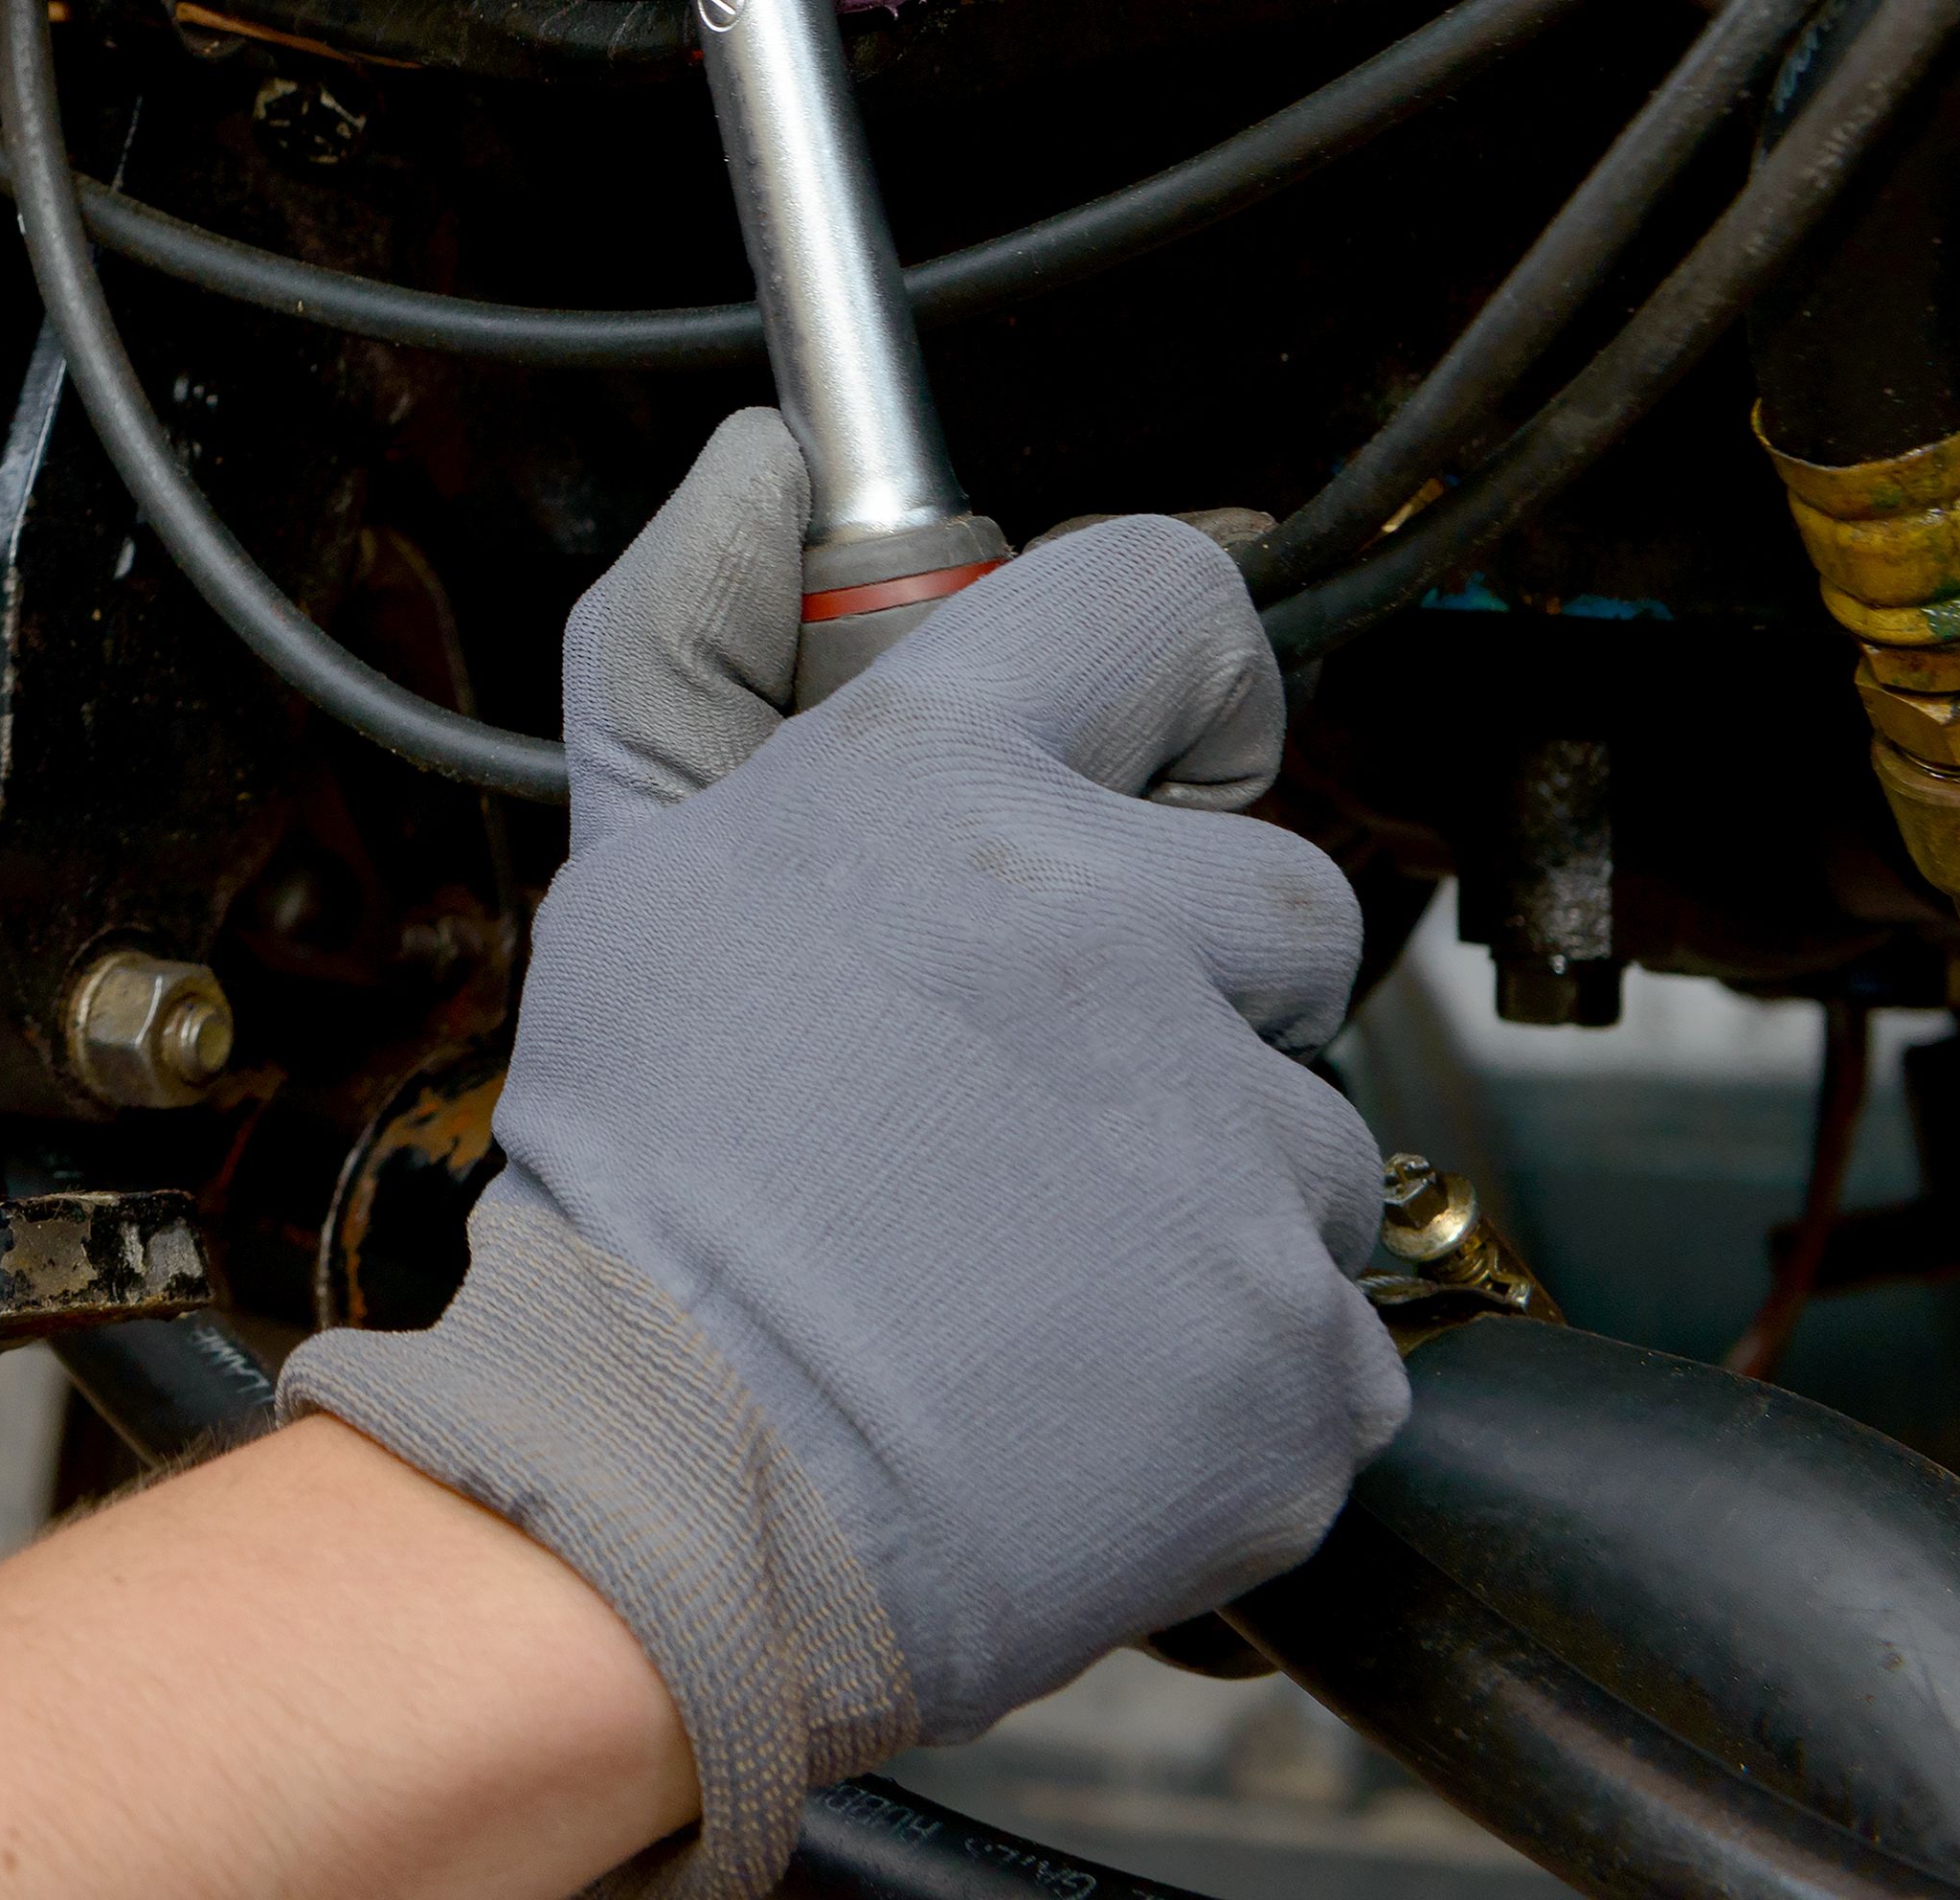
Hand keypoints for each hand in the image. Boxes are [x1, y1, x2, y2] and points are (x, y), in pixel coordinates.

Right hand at [285, 411, 1404, 1897]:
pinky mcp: (1304, 1341)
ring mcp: (1231, 1144)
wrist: (670, 1491)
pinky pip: (1335, 1323)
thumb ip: (695, 639)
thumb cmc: (644, 1180)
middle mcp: (1116, 931)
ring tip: (1030, 1264)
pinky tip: (1086, 1379)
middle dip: (1184, 990)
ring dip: (1208, 1188)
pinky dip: (1235, 1364)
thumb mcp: (624, 866)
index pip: (1171, 603)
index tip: (1143, 771)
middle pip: (1277, 898)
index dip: (1172, 687)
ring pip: (1311, 1126)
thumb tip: (762, 468)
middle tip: (1022, 1096)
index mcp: (954, 789)